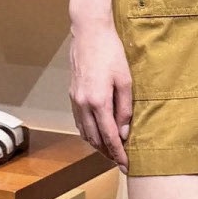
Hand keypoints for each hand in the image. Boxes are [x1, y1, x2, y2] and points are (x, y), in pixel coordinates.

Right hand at [70, 18, 133, 169]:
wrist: (89, 33)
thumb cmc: (111, 53)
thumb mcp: (125, 80)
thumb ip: (125, 109)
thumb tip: (124, 133)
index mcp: (98, 102)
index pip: (109, 137)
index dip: (118, 153)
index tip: (126, 165)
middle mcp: (83, 104)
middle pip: (94, 139)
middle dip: (107, 153)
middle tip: (119, 161)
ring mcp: (75, 100)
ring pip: (84, 132)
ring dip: (97, 145)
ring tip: (110, 151)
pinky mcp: (72, 94)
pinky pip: (79, 122)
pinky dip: (88, 133)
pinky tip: (97, 133)